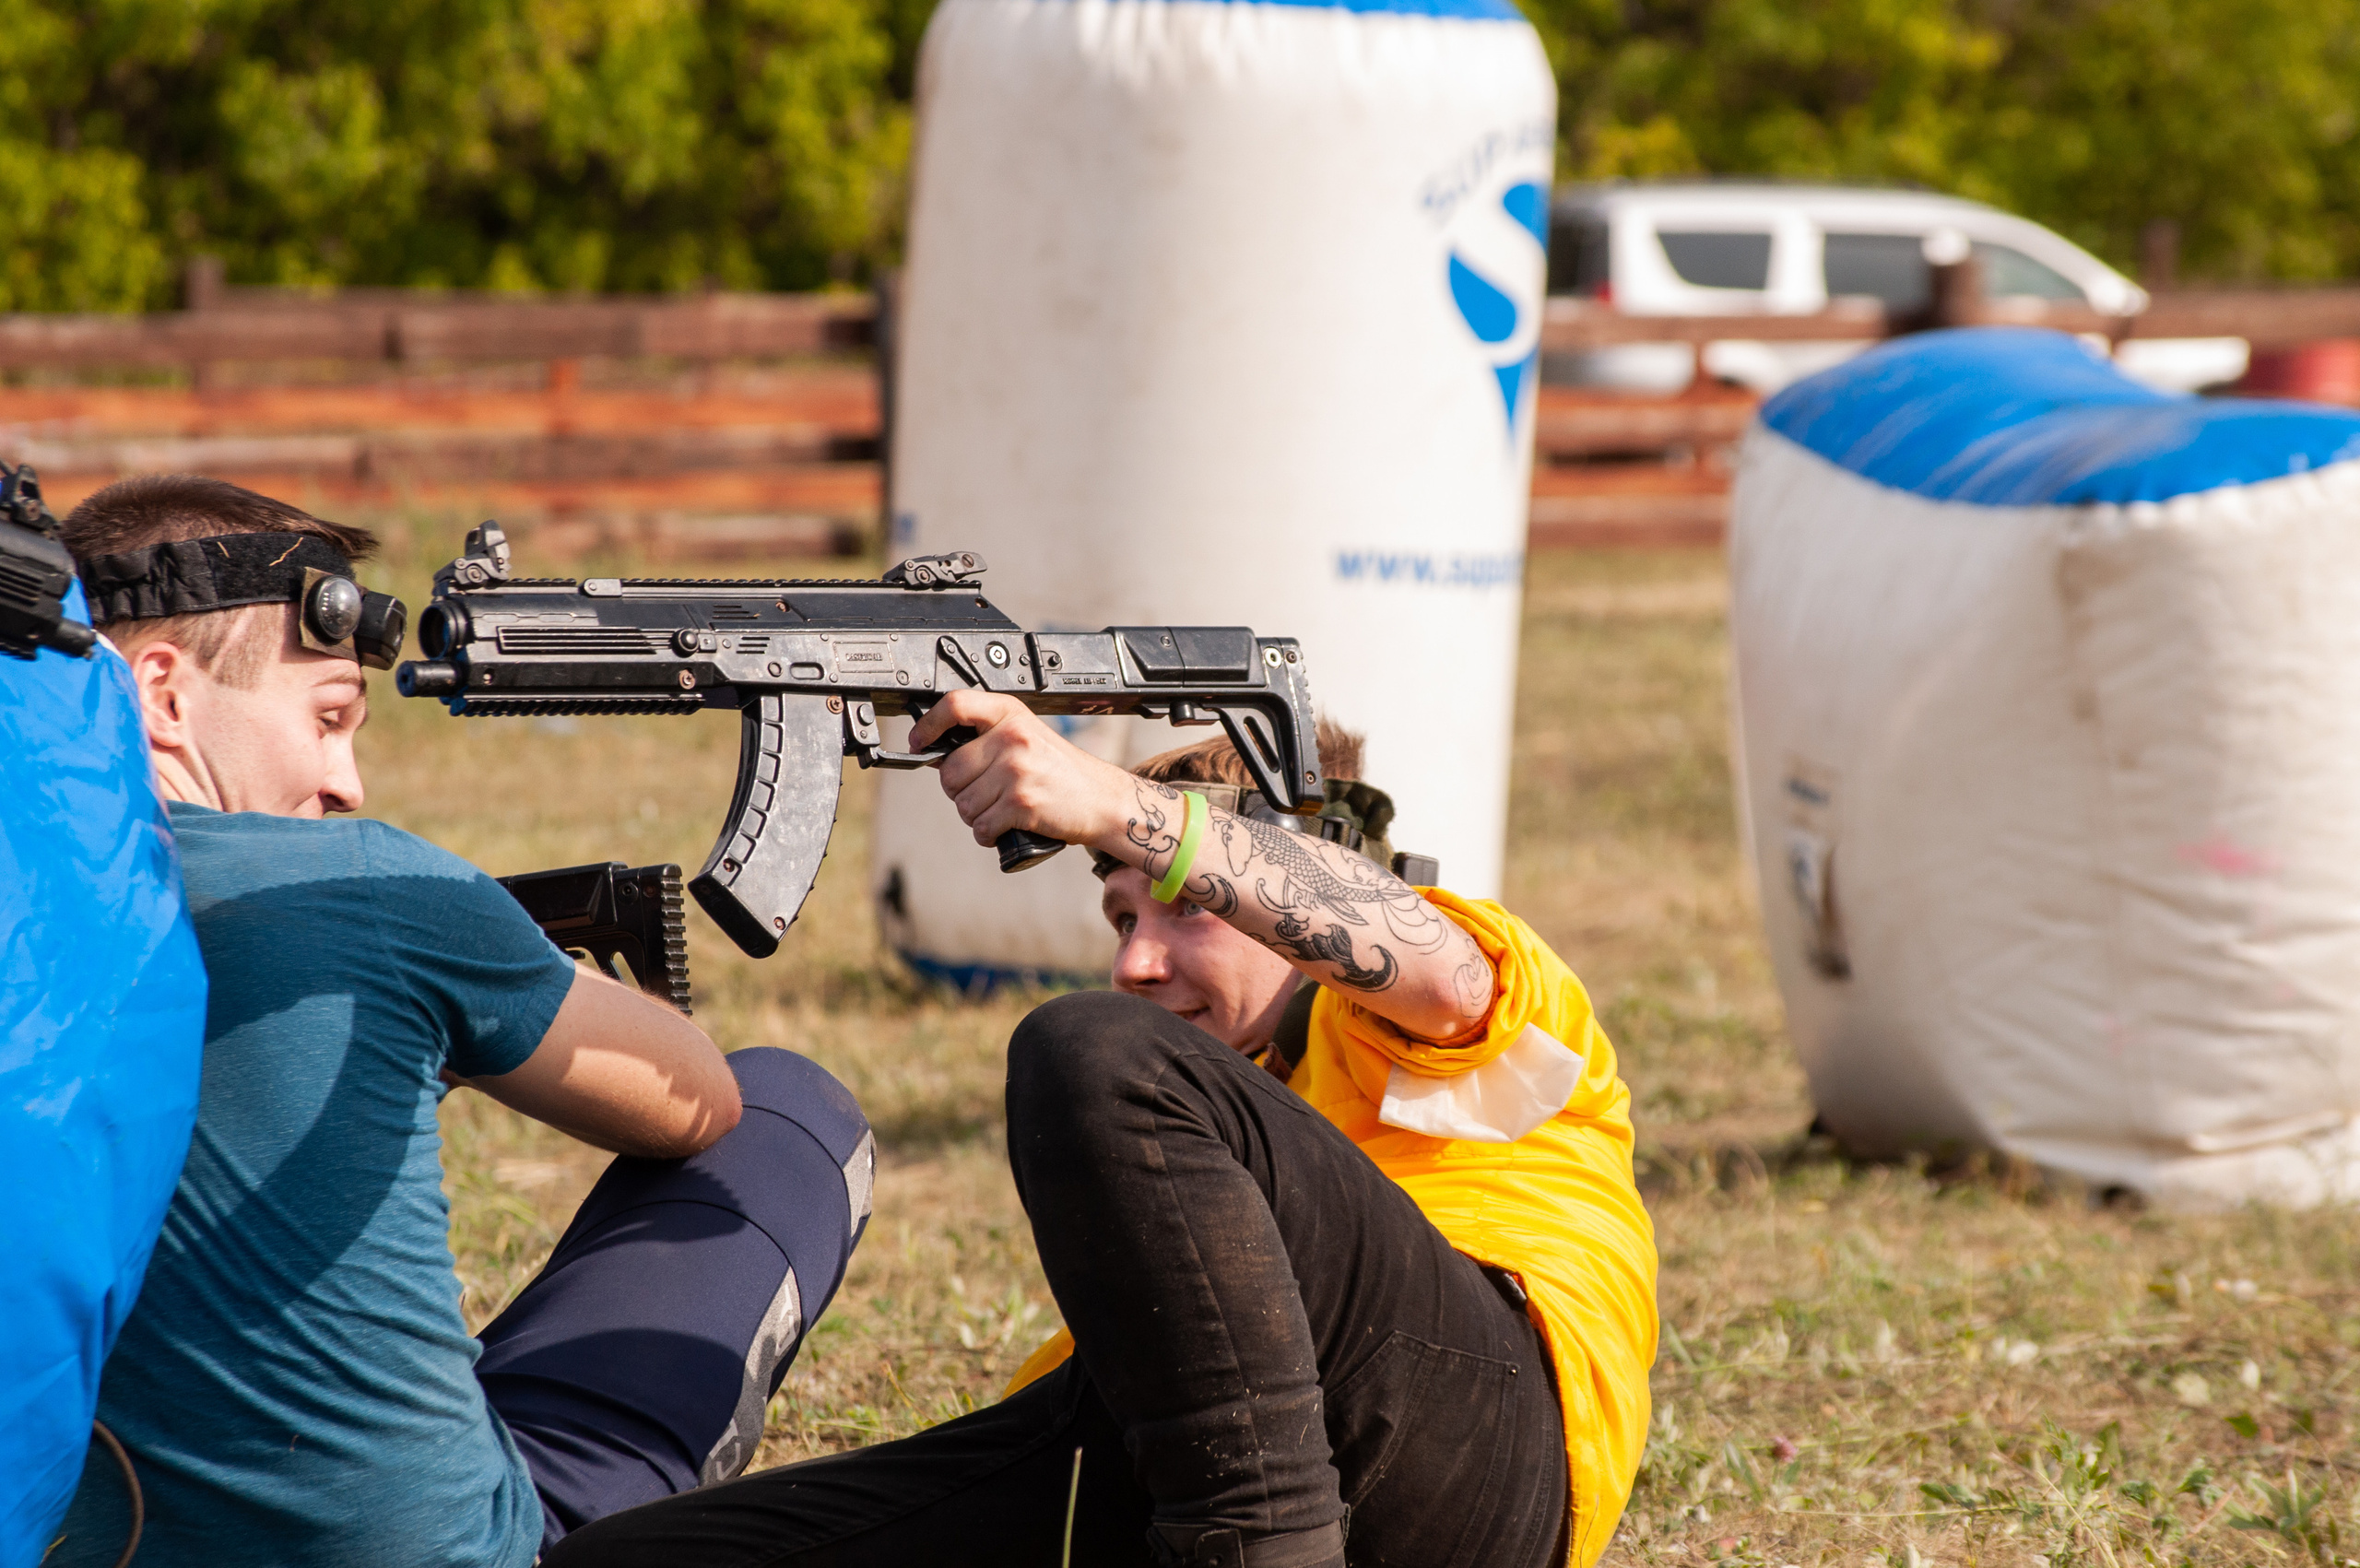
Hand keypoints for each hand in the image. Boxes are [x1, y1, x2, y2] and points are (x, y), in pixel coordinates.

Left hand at [908, 691, 1139, 853]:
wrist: (1102, 798)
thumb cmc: (1060, 770)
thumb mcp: (1025, 737)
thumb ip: (986, 738)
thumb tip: (935, 752)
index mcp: (1010, 714)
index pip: (955, 705)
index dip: (928, 725)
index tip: (919, 742)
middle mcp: (1012, 737)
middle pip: (950, 771)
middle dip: (960, 791)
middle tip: (985, 793)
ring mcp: (1017, 770)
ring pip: (963, 804)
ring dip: (975, 816)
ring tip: (1000, 809)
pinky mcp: (1022, 803)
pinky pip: (981, 826)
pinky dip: (988, 834)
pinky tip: (1004, 827)